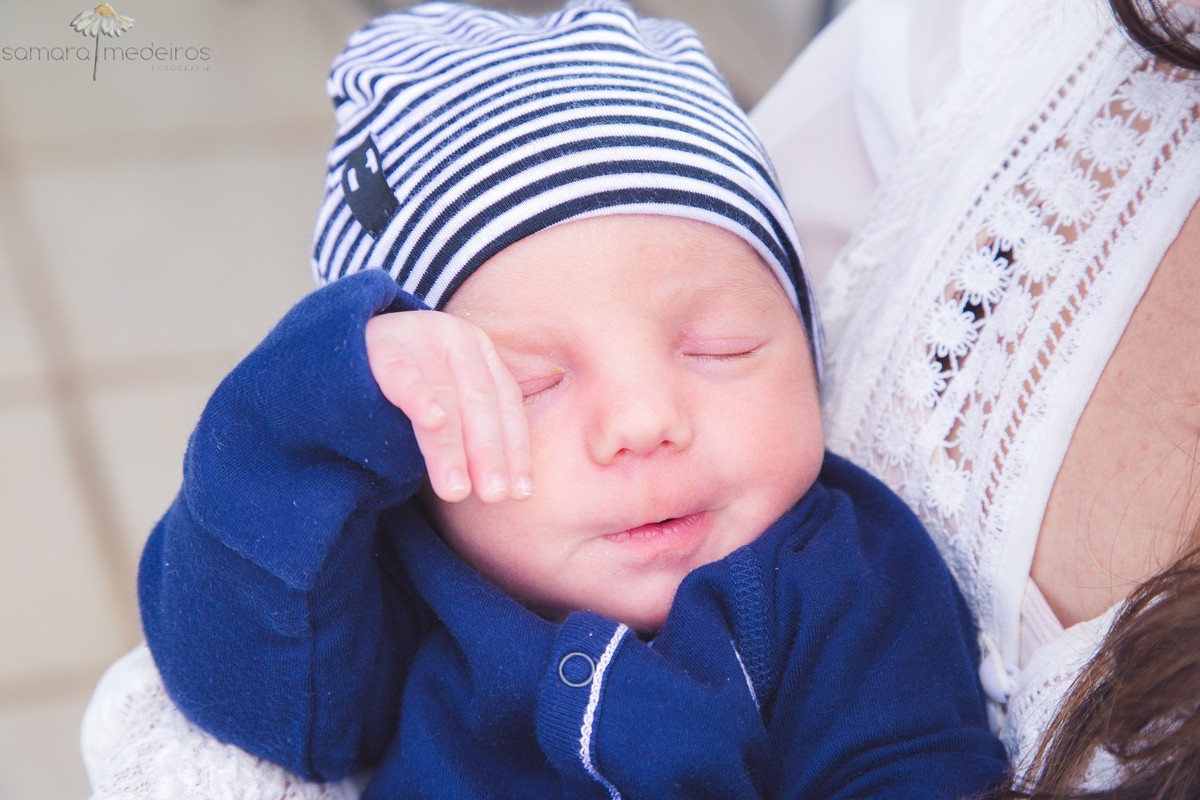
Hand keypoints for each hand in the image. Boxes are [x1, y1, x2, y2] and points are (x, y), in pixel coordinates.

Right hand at [365, 310, 532, 503]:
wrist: (337, 347)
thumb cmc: (405, 386)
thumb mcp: (447, 397)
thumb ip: (472, 427)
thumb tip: (508, 489)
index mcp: (479, 351)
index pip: (505, 404)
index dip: (515, 449)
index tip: (520, 494)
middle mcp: (455, 338)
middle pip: (480, 402)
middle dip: (488, 453)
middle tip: (493, 496)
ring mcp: (419, 334)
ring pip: (443, 396)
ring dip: (451, 447)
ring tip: (456, 490)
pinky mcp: (380, 342)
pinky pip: (402, 373)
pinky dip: (420, 396)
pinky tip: (433, 421)